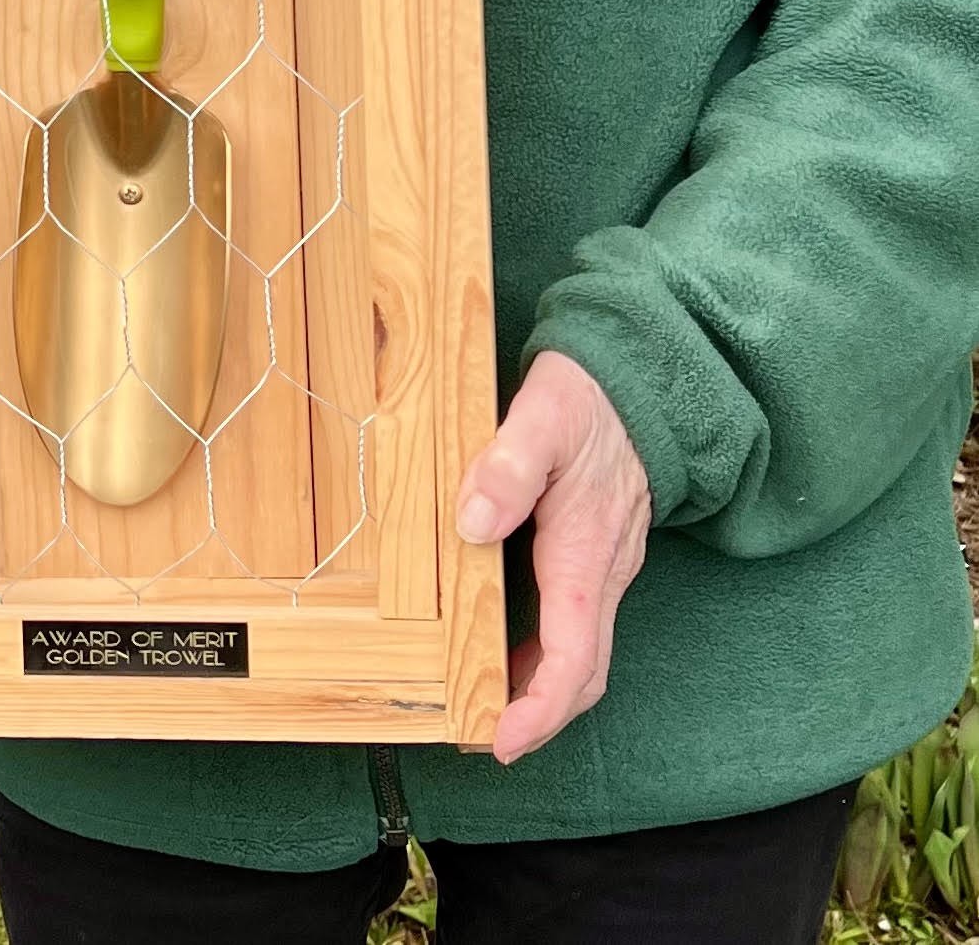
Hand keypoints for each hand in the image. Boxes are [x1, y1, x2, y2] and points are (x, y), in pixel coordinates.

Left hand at [458, 349, 649, 763]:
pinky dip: (549, 651)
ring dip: (544, 688)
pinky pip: (580, 620)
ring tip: (488, 705)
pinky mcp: (599, 550)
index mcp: (585, 552)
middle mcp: (603, 570)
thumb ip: (506, 466)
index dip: (539, 707)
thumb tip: (472, 522)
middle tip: (485, 738)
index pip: (574, 657)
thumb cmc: (590, 395)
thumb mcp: (542, 416)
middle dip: (541, 716)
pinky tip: (510, 645)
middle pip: (584, 672)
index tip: (502, 739)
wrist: (642, 374)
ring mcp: (606, 564)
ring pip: (585, 650)